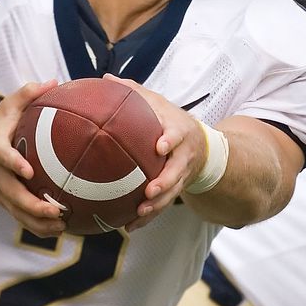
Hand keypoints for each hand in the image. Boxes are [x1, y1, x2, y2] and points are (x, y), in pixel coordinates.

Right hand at [0, 80, 65, 236]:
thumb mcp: (6, 107)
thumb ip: (27, 94)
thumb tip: (54, 82)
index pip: (0, 156)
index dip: (12, 163)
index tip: (29, 171)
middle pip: (10, 193)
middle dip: (31, 204)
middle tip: (56, 209)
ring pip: (16, 212)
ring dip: (38, 221)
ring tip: (62, 224)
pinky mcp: (4, 203)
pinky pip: (20, 219)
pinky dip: (38, 227)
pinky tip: (60, 230)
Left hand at [103, 75, 208, 230]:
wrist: (201, 146)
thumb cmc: (169, 121)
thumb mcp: (157, 103)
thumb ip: (133, 92)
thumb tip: (104, 78)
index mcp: (178, 132)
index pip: (176, 136)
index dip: (170, 141)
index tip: (160, 146)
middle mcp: (182, 156)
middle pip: (176, 172)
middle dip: (165, 183)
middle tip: (150, 191)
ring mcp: (180, 176)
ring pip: (171, 194)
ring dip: (156, 206)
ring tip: (139, 214)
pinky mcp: (175, 190)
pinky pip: (161, 207)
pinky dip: (147, 218)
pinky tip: (129, 227)